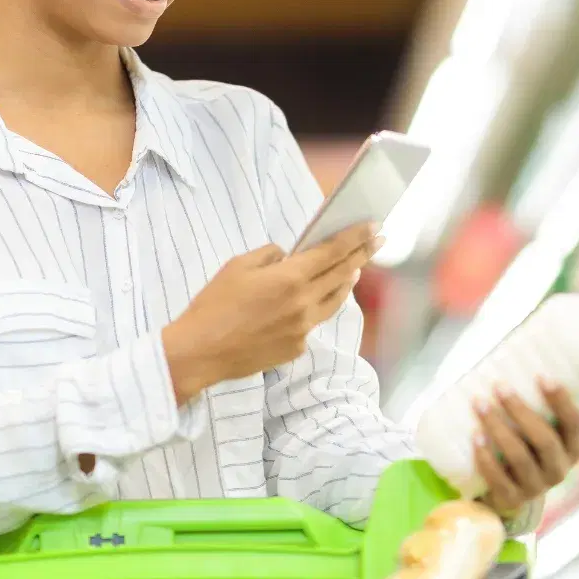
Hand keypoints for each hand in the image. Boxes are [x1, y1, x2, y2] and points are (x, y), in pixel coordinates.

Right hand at [163, 223, 381, 401]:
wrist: (200, 352)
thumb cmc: (214, 305)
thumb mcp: (238, 266)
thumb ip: (270, 256)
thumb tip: (288, 257)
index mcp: (290, 278)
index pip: (333, 252)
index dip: (355, 237)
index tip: (373, 226)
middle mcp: (304, 303)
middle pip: (342, 275)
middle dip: (362, 255)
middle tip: (378, 241)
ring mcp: (303, 329)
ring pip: (335, 302)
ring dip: (347, 282)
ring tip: (355, 270)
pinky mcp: (296, 348)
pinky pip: (314, 322)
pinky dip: (317, 308)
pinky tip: (314, 302)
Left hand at [473, 381, 578, 517]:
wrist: (507, 492)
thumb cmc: (523, 447)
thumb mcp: (535, 431)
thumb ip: (535, 408)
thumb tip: (512, 364)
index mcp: (572, 448)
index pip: (573, 422)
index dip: (560, 400)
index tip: (541, 375)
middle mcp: (559, 469)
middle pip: (544, 439)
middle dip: (519, 410)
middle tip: (498, 386)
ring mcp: (537, 487)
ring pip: (519, 457)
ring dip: (497, 427)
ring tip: (479, 404)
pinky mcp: (513, 499)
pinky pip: (499, 478)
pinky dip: (485, 456)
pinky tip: (474, 436)